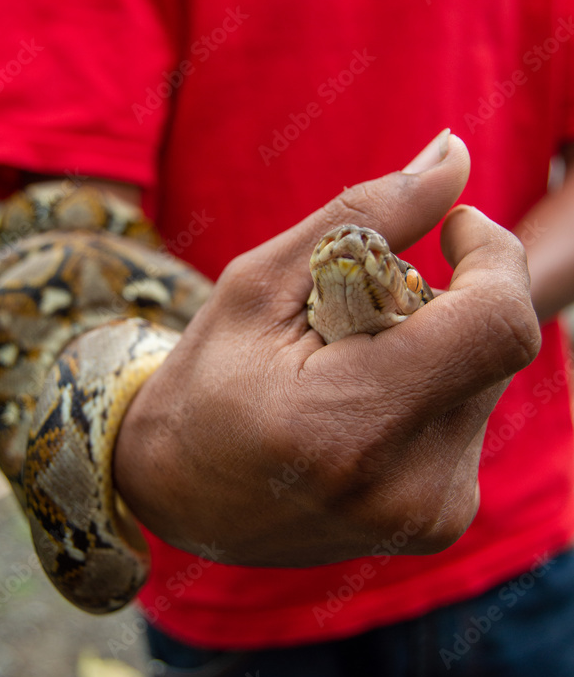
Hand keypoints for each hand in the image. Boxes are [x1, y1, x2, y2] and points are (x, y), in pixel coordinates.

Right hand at [113, 133, 540, 566]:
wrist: (179, 498)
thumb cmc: (206, 380)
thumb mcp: (261, 284)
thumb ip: (366, 215)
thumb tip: (455, 155)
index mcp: (347, 423)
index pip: (496, 324)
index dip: (495, 257)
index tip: (456, 229)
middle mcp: (406, 485)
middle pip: (492, 344)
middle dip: (444, 301)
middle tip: (356, 313)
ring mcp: (429, 515)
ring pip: (487, 379)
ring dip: (437, 345)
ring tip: (350, 366)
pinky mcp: (440, 522)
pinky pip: (470, 417)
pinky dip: (433, 386)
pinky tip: (366, 402)